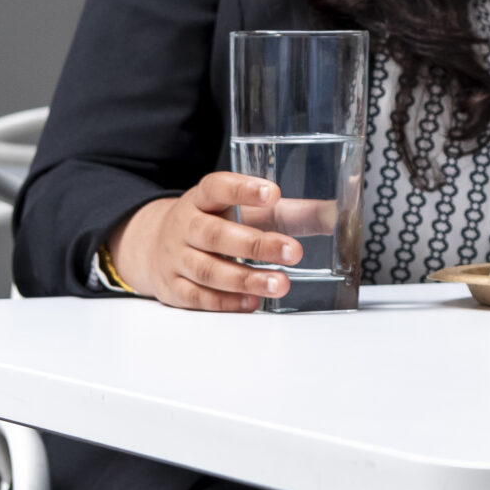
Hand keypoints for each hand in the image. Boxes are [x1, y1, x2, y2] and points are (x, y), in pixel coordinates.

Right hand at [108, 171, 301, 311]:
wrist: (152, 245)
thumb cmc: (214, 223)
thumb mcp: (245, 211)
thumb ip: (291, 213)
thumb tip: (337, 215)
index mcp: (202, 199)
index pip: (217, 187)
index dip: (242, 189)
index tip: (274, 194)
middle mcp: (184, 226)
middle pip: (215, 234)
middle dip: (256, 244)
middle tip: (294, 251)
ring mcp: (175, 258)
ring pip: (207, 269)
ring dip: (245, 279)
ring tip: (280, 283)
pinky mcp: (172, 288)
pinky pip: (197, 297)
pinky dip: (225, 301)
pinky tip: (252, 302)